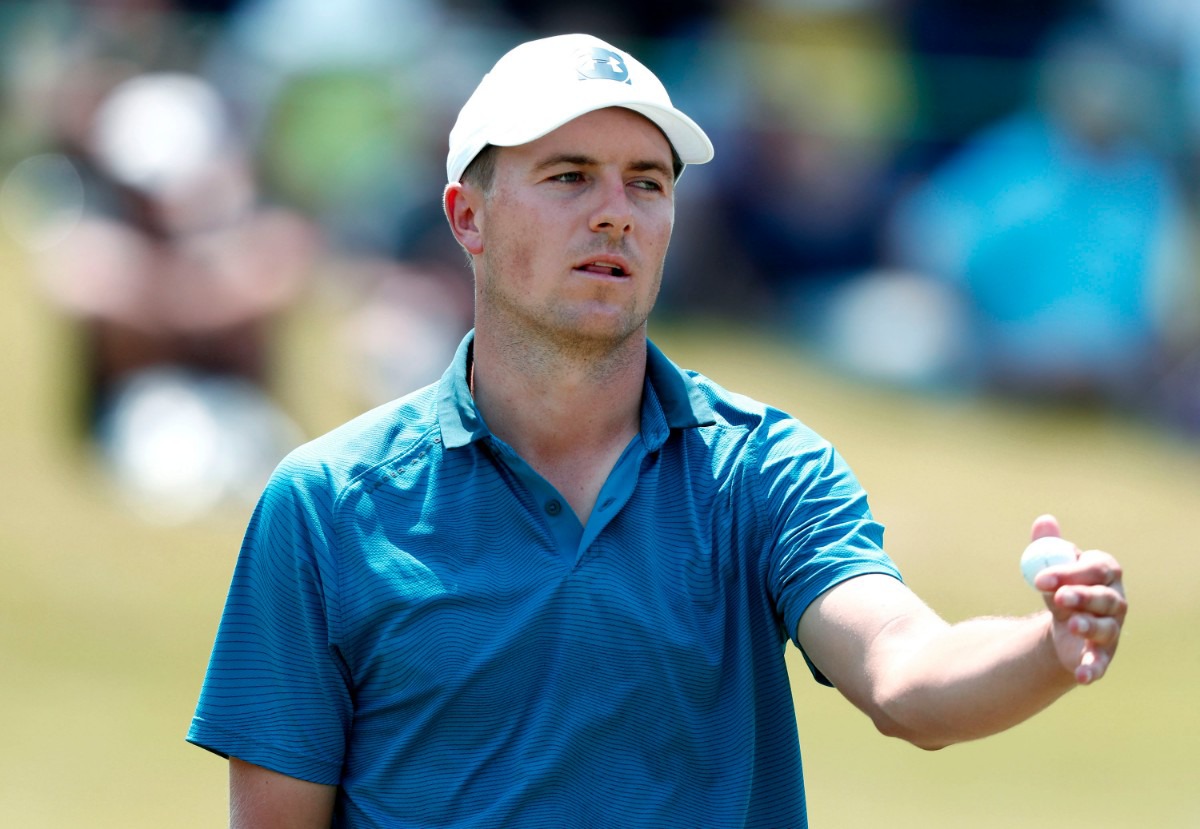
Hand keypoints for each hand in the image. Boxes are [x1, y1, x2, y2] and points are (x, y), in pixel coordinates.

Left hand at [1029, 514, 1126, 684]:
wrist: (1062, 626)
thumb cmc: (1061, 588)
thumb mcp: (1051, 567)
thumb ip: (1048, 547)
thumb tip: (1044, 521)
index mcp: (1105, 573)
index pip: (1096, 569)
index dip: (1071, 572)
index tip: (1042, 578)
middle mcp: (1115, 601)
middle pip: (1104, 598)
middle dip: (1081, 596)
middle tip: (1059, 597)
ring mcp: (1112, 629)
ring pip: (1104, 628)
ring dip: (1088, 626)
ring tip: (1071, 624)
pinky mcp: (1102, 655)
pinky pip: (1100, 663)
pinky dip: (1092, 669)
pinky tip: (1083, 676)